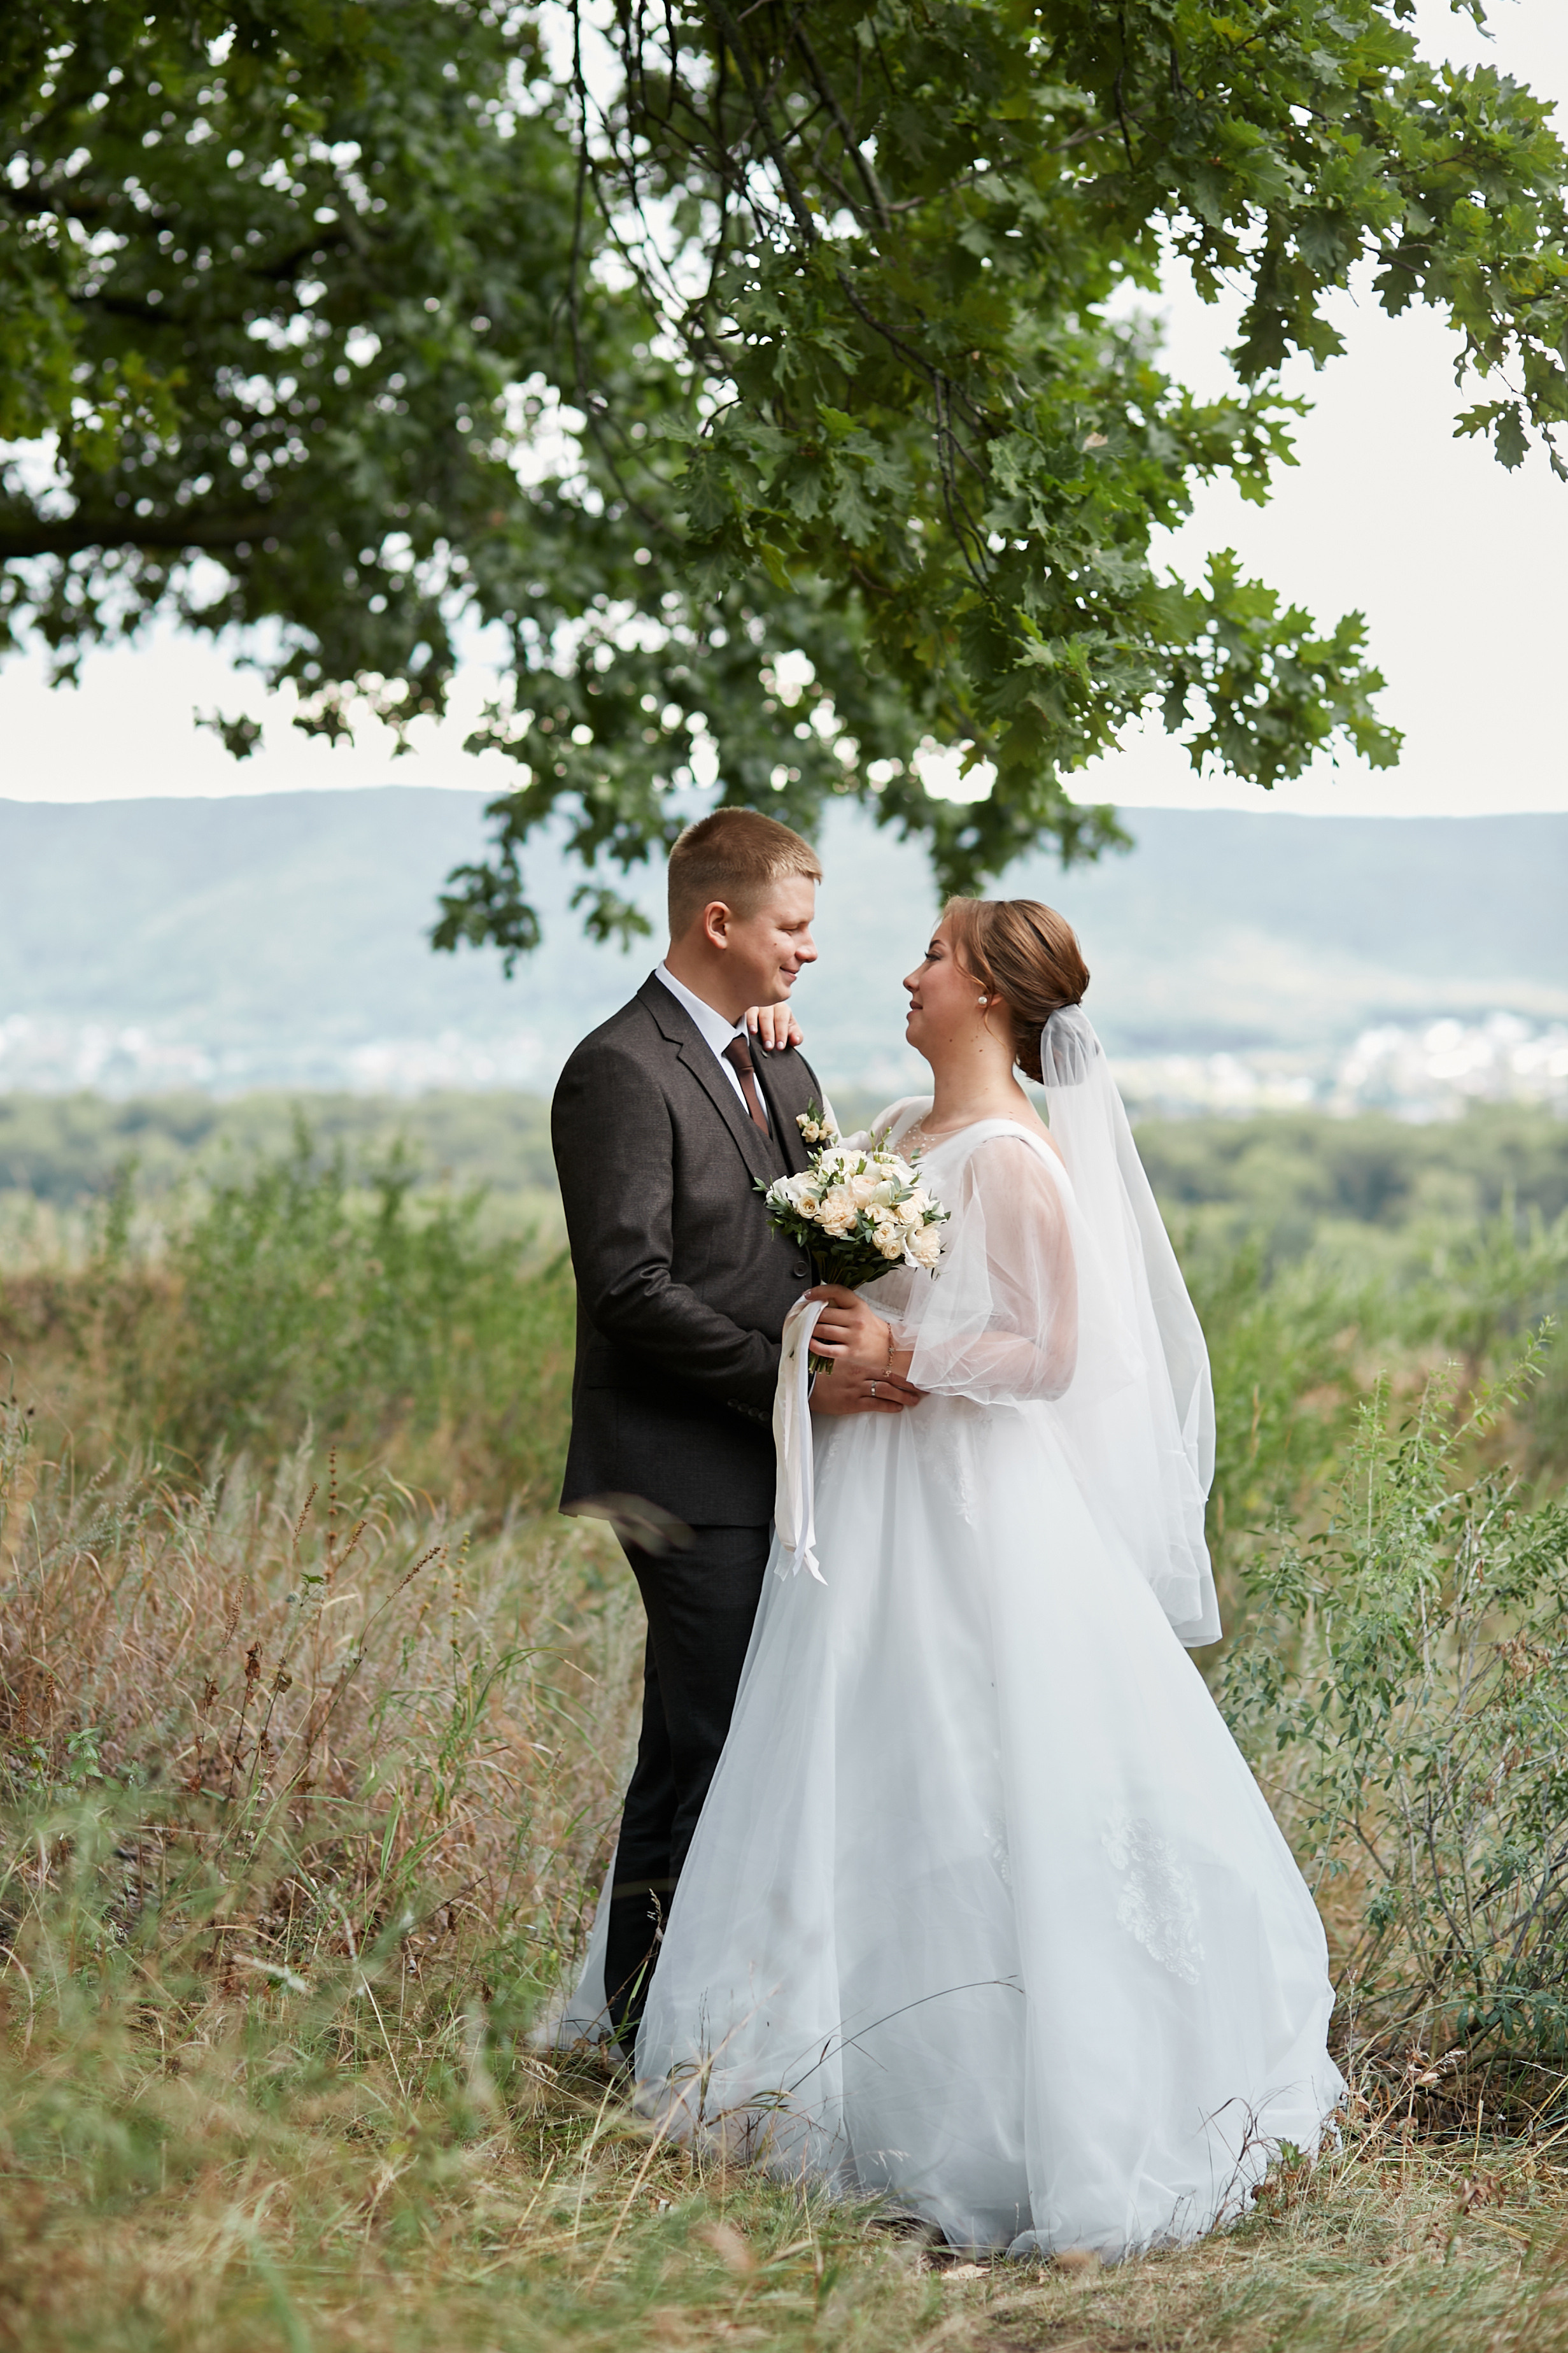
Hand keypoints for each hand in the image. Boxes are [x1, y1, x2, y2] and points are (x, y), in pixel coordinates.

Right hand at [746, 1001, 802, 1052]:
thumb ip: (796, 1037)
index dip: (781, 1033)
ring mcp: (755, 1005)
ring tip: (754, 1033)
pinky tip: (745, 1026)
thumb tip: (795, 1040)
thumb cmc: (779, 1028)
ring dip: (754, 1023)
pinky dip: (745, 1019)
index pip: (782, 1020)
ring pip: (754, 1012)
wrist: (765, 1023)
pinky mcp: (744, 1008)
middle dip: (768, 1033)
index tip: (780, 1047)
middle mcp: (768, 1004)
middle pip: (767, 1017)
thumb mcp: (790, 1031)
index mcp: (782, 1009)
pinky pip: (743, 1012)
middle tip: (768, 1046)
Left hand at [806, 1284, 920, 1417]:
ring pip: (823, 1329)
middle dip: (809, 1314)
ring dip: (809, 1329)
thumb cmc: (871, 1329)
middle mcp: (856, 1319)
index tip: (807, 1295)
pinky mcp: (850, 1353)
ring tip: (804, 1329)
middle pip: (824, 1313)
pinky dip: (814, 1345)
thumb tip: (817, 1301)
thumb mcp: (861, 1311)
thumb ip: (842, 1305)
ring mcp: (853, 1336)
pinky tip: (809, 1342)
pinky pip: (827, 1349)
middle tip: (800, 1315)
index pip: (837, 1291)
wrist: (889, 1349)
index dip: (819, 1291)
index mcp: (859, 1305)